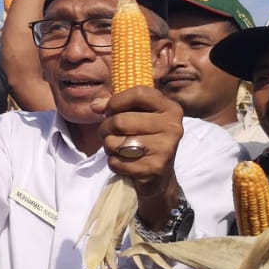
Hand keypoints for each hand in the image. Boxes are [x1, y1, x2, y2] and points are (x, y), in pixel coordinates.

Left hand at [94, 84, 184, 219]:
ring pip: (116, 143)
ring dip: (108, 146)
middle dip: (105, 128)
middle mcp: (173, 126)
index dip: (116, 100)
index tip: (108, 109)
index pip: (139, 94)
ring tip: (116, 147)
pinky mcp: (154, 168)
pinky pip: (117, 162)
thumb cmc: (144, 137)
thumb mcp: (136, 116)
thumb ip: (116, 104)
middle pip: (121, 121)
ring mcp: (165, 148)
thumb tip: (95, 105)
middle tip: (106, 132)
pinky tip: (124, 161)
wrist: (160, 175)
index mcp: (170, 108)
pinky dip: (113, 162)